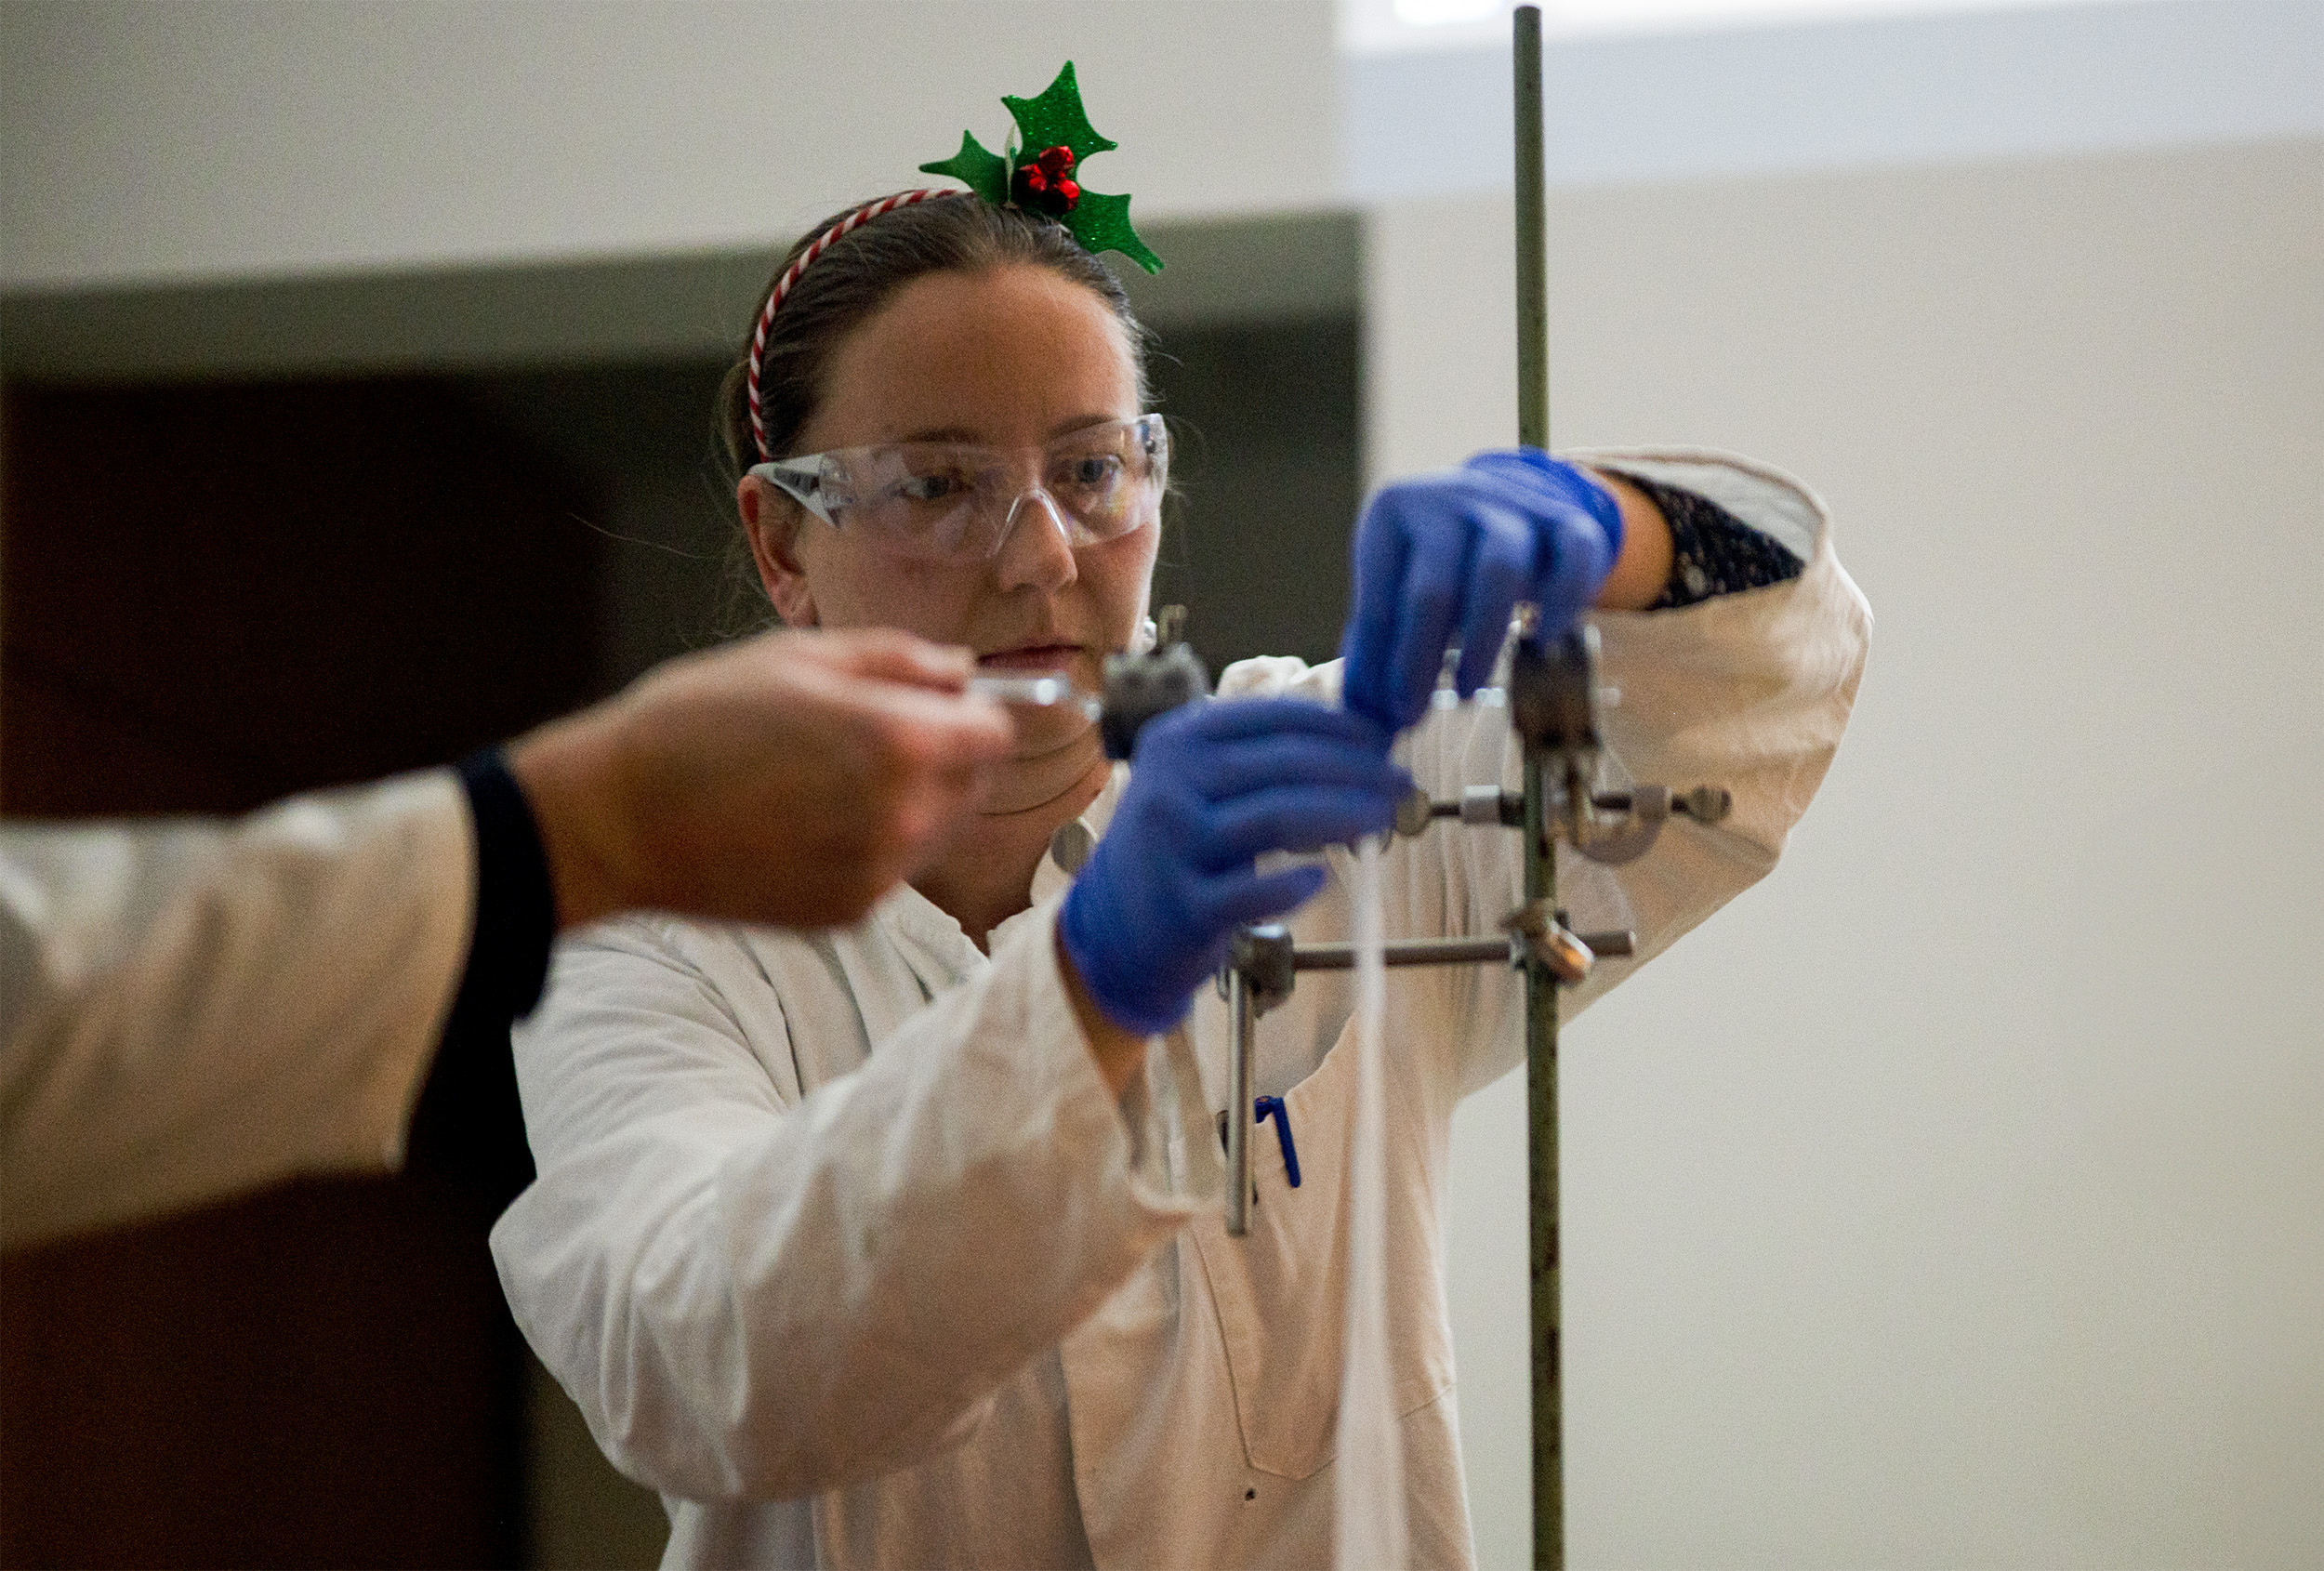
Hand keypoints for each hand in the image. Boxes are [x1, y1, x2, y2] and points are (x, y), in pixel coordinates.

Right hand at [509, 628, 1013, 929]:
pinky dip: (869, 846)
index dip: (972, 713)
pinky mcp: (849, 914)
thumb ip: (899, 661)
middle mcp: (904, 816)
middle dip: (945, 757)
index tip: (939, 706)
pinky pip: (891, 871)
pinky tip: (804, 822)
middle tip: (870, 737)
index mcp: (901, 743)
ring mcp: (879, 873)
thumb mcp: (800, 658)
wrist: (621, 818)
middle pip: (975, 785)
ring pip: (937, 832)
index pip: (997, 734)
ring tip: (827, 780)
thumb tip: (962, 673)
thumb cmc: (698, 721)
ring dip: (910, 804)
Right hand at [1057, 698, 1409, 1036]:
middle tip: (1402, 782)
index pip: (1272, 718)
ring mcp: (1172, 846)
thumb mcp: (1199, 783)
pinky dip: (1296, 885)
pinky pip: (1255, 891)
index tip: (1384, 739)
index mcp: (1178, 740)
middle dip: (1356, 770)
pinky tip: (1322, 881)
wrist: (1115, 928)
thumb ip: (1263, 758)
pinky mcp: (1184, 907)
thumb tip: (1364, 739)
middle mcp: (1169, 785)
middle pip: (1283, 765)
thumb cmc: (1180, 847)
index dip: (1338, 726)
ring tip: (1383, 820)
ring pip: (1277, 819)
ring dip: (1344, 816)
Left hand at [1340, 448, 1622, 732]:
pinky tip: (1543, 638)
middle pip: (1436, 586)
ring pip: (1501, 569)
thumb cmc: (1433, 556)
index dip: (1383, 664)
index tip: (1392, 714)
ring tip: (1468, 690)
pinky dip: (1563, 599)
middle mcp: (1451, 498)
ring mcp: (1512, 503)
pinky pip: (1575, 553)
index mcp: (1395, 509)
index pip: (1383, 597)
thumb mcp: (1394, 581)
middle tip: (1416, 715)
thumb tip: (1366, 713)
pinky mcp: (1567, 516)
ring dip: (1483, 639)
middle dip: (1421, 660)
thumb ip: (1376, 642)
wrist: (1500, 498)